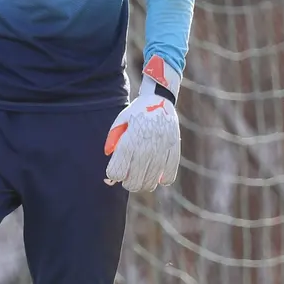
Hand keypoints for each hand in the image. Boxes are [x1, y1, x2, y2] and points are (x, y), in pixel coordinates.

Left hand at [104, 56, 180, 191]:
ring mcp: (162, 149)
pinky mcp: (174, 150)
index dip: (114, 175)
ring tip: (141, 177)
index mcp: (130, 139)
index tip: (114, 171)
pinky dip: (162, 180)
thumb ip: (113, 139)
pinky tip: (157, 175)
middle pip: (134, 181)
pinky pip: (169, 176)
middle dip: (128, 183)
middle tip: (127, 178)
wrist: (160, 99)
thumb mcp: (121, 121)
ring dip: (144, 184)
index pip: (118, 171)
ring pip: (151, 181)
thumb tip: (109, 156)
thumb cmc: (136, 112)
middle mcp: (146, 146)